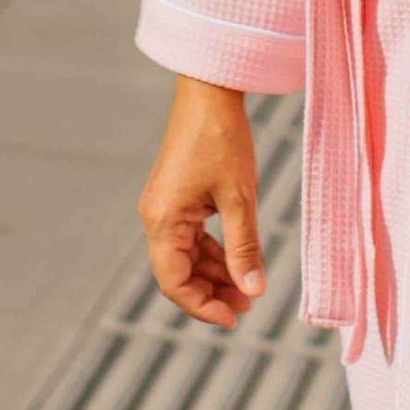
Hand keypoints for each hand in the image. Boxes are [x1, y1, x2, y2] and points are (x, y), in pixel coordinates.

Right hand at [136, 76, 266, 327]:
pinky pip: (191, 237)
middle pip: (178, 272)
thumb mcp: (239, 198)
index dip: (202, 306)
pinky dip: (213, 252)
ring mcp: (166, 207)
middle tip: (247, 306)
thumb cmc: (222, 139)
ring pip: (186, 257)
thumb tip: (253, 291)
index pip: (174, 282)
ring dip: (214, 274)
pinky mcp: (177, 197)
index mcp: (163, 220)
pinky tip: (238, 261)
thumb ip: (244, 247)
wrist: (210, 91)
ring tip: (247, 288)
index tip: (234, 318)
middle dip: (210, 293)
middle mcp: (157, 216)